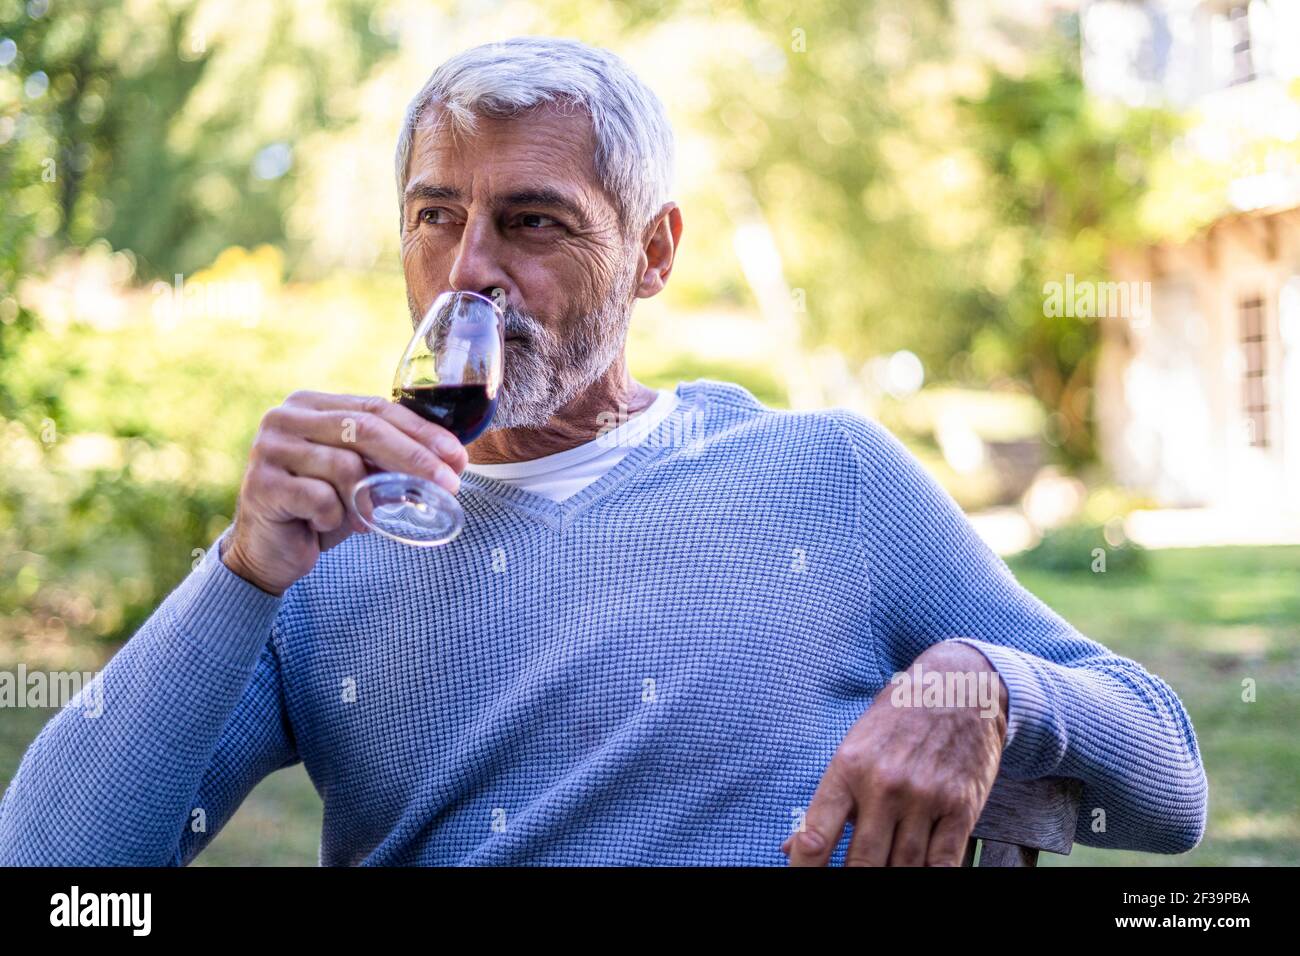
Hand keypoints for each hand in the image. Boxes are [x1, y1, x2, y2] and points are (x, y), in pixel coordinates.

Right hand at [221, 390, 468, 595]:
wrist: (269, 552)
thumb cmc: (318, 511)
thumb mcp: (361, 483)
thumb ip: (392, 467)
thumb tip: (449, 465)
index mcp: (311, 405)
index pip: (376, 408)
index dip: (421, 432)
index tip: (458, 456)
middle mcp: (285, 417)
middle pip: (365, 429)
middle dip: (415, 458)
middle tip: (449, 484)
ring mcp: (269, 448)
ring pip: (345, 465)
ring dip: (365, 499)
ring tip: (363, 517)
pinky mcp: (263, 484)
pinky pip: (320, 497)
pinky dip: (335, 516)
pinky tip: (325, 525)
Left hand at [782, 640, 1007, 865]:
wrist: (957, 687)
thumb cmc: (898, 718)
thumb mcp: (854, 746)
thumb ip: (827, 801)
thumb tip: (791, 846)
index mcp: (849, 768)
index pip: (816, 833)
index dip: (804, 868)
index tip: (801, 878)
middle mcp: (884, 784)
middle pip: (862, 862)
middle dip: (850, 880)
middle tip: (845, 883)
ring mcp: (924, 797)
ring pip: (903, 867)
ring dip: (891, 878)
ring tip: (883, 876)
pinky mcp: (960, 807)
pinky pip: (943, 862)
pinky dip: (930, 875)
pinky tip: (917, 873)